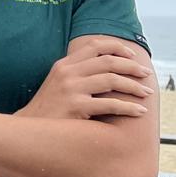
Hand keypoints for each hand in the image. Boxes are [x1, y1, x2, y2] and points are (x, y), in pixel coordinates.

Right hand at [17, 37, 152, 119]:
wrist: (29, 130)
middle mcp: (68, 73)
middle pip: (108, 61)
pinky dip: (129, 107)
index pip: (95, 46)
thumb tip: (104, 68)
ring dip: (134, 86)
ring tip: (146, 93)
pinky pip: (110, 104)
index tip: (132, 55)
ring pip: (112, 80)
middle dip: (132, 67)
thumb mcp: (57, 83)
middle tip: (146, 75)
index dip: (117, 47)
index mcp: (64, 64)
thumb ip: (76, 73)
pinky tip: (139, 111)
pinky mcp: (76, 107)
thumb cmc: (48, 109)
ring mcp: (71, 89)